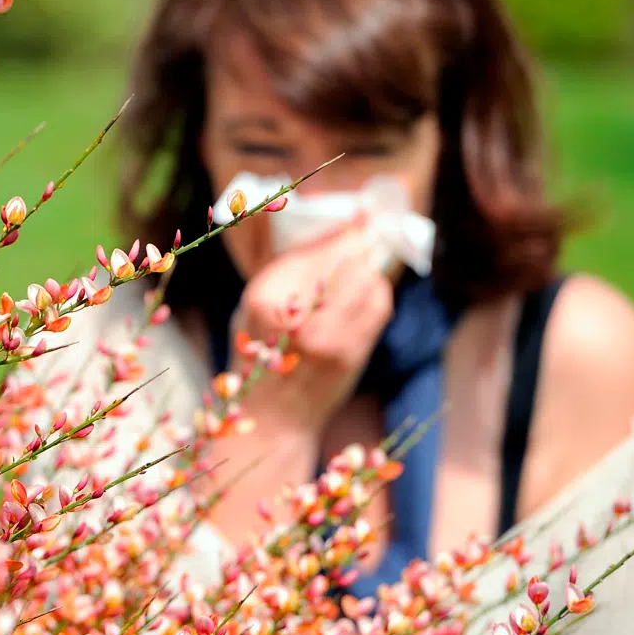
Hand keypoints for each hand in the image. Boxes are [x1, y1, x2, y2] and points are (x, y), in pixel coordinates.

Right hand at [231, 217, 394, 432]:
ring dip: (370, 270)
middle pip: (347, 259)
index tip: (360, 218)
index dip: (342, 232)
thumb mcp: (254, 306)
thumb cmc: (259, 356)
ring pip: (368, 279)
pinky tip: (367, 295)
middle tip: (370, 232)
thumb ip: (289, 273)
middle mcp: (296, 315)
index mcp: (264, 298)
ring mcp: (328, 336)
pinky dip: (377, 293)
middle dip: (361, 244)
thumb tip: (336, 233)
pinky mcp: (351, 352)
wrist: (271, 416)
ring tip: (362, 271)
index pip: (315, 250)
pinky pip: (379, 306)